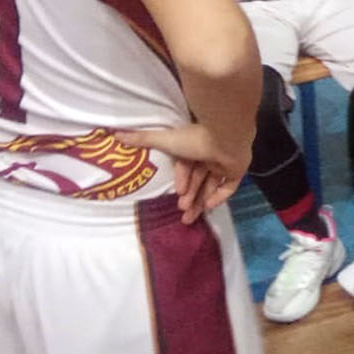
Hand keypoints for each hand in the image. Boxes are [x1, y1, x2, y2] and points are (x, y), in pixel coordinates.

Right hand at [117, 123, 252, 223]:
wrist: (227, 136)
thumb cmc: (195, 139)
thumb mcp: (165, 140)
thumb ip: (142, 139)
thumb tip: (115, 135)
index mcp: (193, 147)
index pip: (186, 167)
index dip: (181, 181)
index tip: (178, 193)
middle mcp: (209, 154)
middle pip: (198, 179)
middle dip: (189, 197)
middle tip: (182, 213)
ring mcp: (224, 162)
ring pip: (210, 185)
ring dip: (200, 201)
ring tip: (189, 218)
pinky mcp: (237, 170)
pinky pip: (228, 187)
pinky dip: (219, 197)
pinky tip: (209, 207)